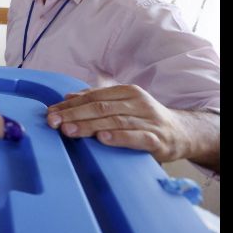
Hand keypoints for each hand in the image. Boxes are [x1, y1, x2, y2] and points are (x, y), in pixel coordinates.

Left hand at [46, 84, 187, 161]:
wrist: (182, 133)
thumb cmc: (144, 119)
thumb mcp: (122, 105)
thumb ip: (96, 100)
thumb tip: (67, 97)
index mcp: (126, 92)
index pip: (93, 97)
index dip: (70, 105)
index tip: (50, 113)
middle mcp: (138, 103)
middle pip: (100, 107)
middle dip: (74, 114)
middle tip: (53, 122)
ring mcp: (148, 120)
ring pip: (114, 121)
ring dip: (89, 126)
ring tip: (69, 131)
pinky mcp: (157, 139)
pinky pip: (136, 137)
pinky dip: (118, 137)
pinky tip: (103, 139)